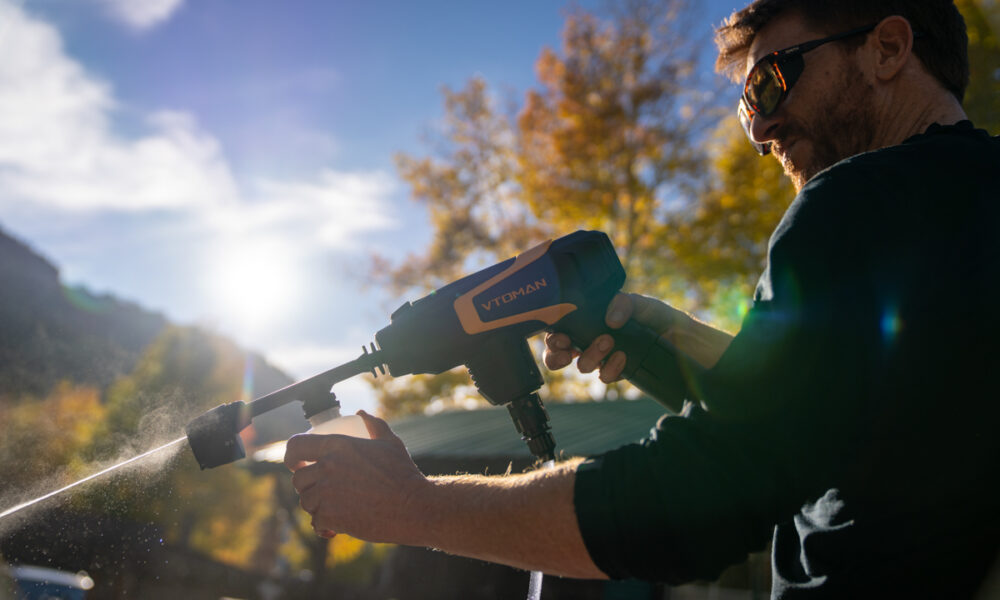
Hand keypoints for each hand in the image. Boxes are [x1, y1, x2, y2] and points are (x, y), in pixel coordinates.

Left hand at [284, 411, 429, 542]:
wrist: (413, 507)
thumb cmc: (403, 474)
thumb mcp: (390, 443)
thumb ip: (374, 425)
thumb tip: (361, 414)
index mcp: (337, 446)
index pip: (296, 446)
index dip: (291, 456)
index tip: (296, 464)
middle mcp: (328, 468)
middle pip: (298, 479)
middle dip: (307, 485)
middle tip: (321, 490)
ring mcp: (327, 494)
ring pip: (306, 502)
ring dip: (315, 506)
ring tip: (332, 507)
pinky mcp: (331, 517)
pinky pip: (316, 522)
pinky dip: (323, 526)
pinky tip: (333, 527)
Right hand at [543, 293, 684, 382]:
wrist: (681, 338)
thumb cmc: (656, 315)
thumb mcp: (639, 302)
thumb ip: (623, 303)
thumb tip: (610, 319)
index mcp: (589, 318)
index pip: (560, 326)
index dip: (552, 335)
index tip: (560, 337)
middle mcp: (590, 338)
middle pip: (559, 352)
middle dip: (557, 354)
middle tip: (569, 349)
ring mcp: (602, 357)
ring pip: (581, 365)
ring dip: (590, 356)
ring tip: (609, 343)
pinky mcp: (616, 371)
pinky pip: (603, 375)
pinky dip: (610, 368)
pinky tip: (623, 357)